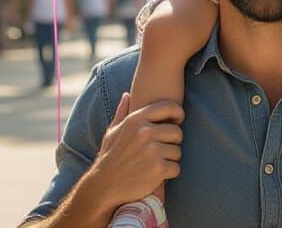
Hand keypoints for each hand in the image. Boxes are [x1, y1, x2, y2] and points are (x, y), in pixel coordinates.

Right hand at [87, 94, 183, 208]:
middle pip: (177, 132)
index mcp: (136, 119)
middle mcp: (145, 132)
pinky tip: (157, 174)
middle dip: (172, 142)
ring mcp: (152, 150)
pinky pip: (176, 167)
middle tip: (162, 150)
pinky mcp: (158, 169)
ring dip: (170, 159)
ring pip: (178, 151)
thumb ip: (122, 112)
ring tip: (155, 163)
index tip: (177, 121)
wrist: (103, 185)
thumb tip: (127, 95)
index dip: (177, 113)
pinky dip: (169, 173)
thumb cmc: (110, 157)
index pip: (169, 107)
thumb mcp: (112, 132)